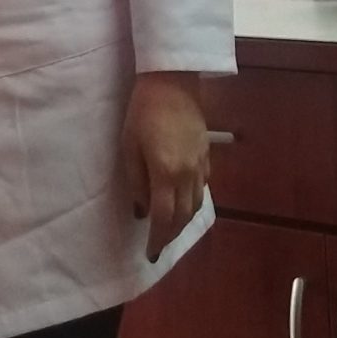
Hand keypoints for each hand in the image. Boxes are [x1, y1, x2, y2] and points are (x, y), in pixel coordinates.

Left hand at [121, 72, 210, 262]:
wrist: (172, 83)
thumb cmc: (142, 112)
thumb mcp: (129, 146)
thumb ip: (136, 182)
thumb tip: (142, 210)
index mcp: (166, 173)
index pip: (164, 218)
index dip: (158, 239)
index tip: (150, 254)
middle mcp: (188, 175)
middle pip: (183, 216)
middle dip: (170, 235)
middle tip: (159, 246)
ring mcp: (201, 165)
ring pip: (196, 205)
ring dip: (183, 222)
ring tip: (170, 229)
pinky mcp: (207, 156)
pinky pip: (202, 189)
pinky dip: (192, 203)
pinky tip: (183, 203)